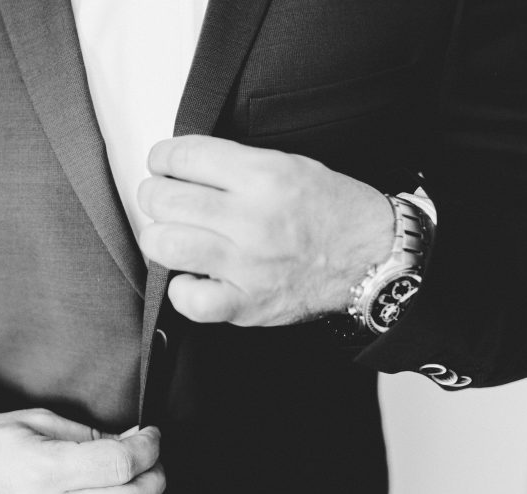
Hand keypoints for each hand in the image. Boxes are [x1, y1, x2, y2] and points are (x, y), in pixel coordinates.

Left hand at [136, 135, 394, 325]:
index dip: (162, 158)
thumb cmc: (331, 210)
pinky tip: (191, 277)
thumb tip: (182, 166)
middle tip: (162, 198)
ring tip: (170, 234)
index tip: (162, 164)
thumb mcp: (289, 165)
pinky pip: (189, 300)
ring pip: (166, 244)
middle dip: (154, 195)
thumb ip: (235, 164)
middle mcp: (251, 219)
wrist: (372, 258)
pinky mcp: (245, 303)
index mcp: (263, 176)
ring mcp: (246, 264)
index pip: (184, 157)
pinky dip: (180, 289)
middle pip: (165, 199)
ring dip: (158, 237)